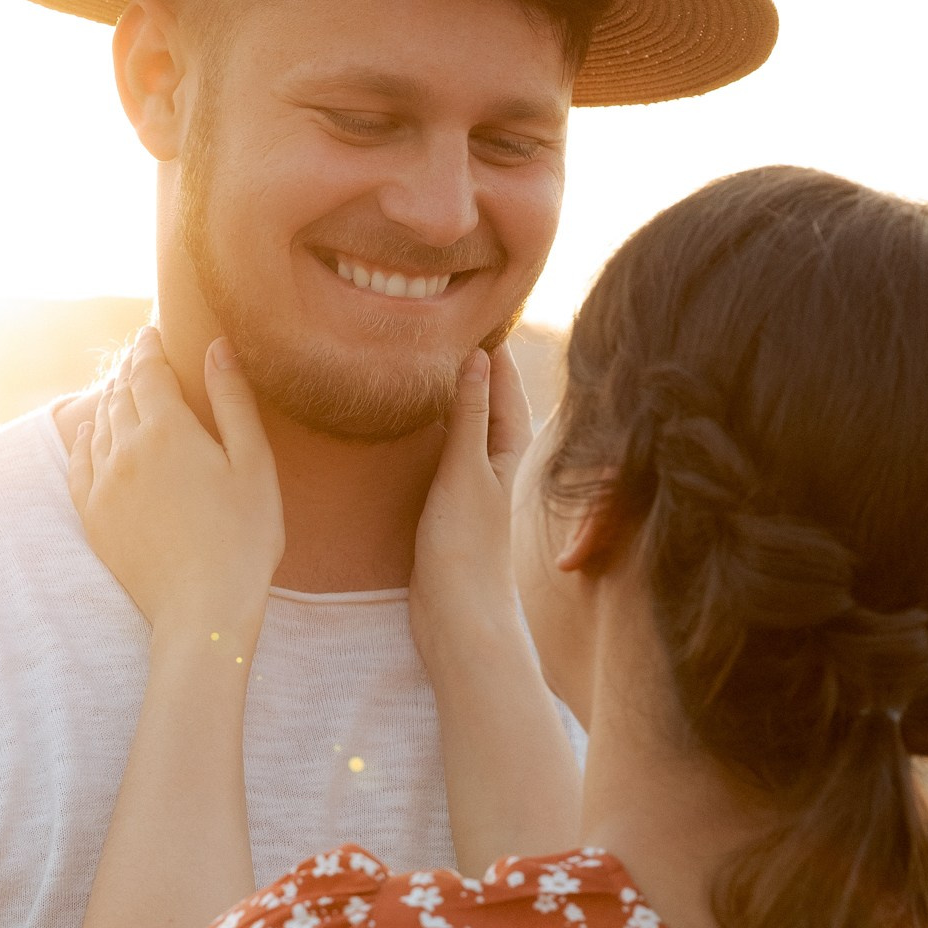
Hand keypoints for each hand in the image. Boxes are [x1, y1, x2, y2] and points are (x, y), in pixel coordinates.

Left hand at [70, 330, 283, 644]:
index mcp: (168, 429)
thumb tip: (217, 346)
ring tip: (123, 388)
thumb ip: (232, 401)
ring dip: (110, 399)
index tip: (151, 331)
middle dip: (130, 369)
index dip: (149, 346)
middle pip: (120, 393)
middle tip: (140, 356)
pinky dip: (86, 437)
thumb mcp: (253, 464)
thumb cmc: (244, 539)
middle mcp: (126, 448)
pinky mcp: (93, 515)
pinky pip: (79, 462)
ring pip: (99, 424)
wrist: (202, 611)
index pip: (148, 369)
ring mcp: (103, 483)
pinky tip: (93, 432)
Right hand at [410, 344, 533, 676]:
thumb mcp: (465, 471)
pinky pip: (447, 456)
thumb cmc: (466, 546)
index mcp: (507, 453)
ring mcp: (473, 488)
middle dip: (477, 371)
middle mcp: (495, 467)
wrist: (458, 616)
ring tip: (433, 367)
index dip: (494, 351)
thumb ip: (470, 415)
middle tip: (453, 329)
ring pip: (469, 431)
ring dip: (456, 401)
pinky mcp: (450, 509)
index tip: (479, 312)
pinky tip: (419, 430)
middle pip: (491, 405)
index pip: (505, 386)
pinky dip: (438, 434)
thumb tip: (477, 356)